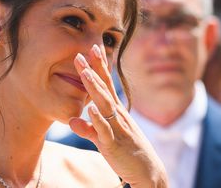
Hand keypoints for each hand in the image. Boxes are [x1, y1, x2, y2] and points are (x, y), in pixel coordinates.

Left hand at [69, 45, 167, 187]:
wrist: (147, 172)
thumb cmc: (126, 150)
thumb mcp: (106, 136)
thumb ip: (89, 127)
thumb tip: (72, 121)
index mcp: (116, 111)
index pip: (107, 84)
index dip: (100, 66)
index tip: (94, 47)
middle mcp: (117, 115)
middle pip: (104, 89)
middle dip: (92, 71)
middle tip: (81, 53)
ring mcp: (116, 128)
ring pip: (104, 105)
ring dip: (94, 88)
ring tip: (84, 73)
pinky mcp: (114, 144)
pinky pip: (105, 131)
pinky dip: (97, 120)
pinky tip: (90, 110)